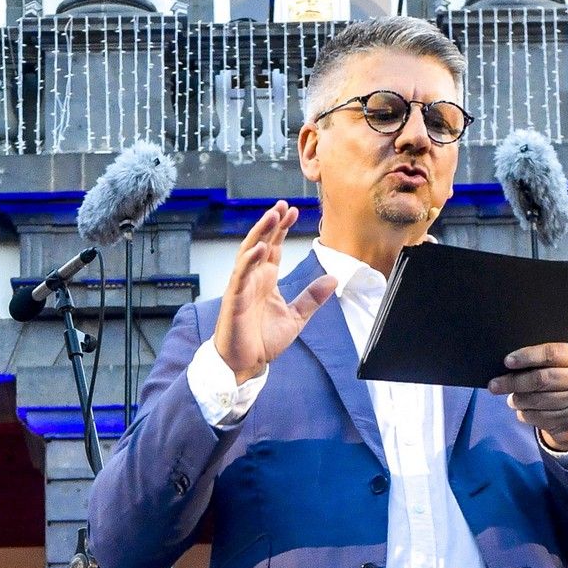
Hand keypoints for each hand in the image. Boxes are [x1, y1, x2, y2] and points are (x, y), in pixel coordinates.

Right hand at [212, 202, 335, 384]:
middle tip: (282, 204)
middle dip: (271, 222)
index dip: (282, 228)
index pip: (274, 247)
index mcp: (266, 280)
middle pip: (261, 241)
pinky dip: (249, 260)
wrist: (246, 363)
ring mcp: (242, 286)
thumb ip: (312, 298)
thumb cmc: (263, 341)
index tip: (294, 211)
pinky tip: (260, 247)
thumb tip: (333, 279)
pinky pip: (240, 274)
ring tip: (272, 215)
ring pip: (249, 252)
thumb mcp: (296, 317)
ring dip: (259, 232)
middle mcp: (253, 278)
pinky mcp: (235, 298)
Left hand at [488, 341, 567, 451]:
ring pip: (538, 400)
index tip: (507, 362)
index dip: (527, 356)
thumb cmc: (563, 383)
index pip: (551, 353)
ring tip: (511, 399)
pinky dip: (526, 414)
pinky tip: (523, 411)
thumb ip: (543, 362)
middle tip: (494, 385)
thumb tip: (508, 364)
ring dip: (518, 400)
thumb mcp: (561, 367)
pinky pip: (540, 418)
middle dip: (514, 382)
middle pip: (542, 379)